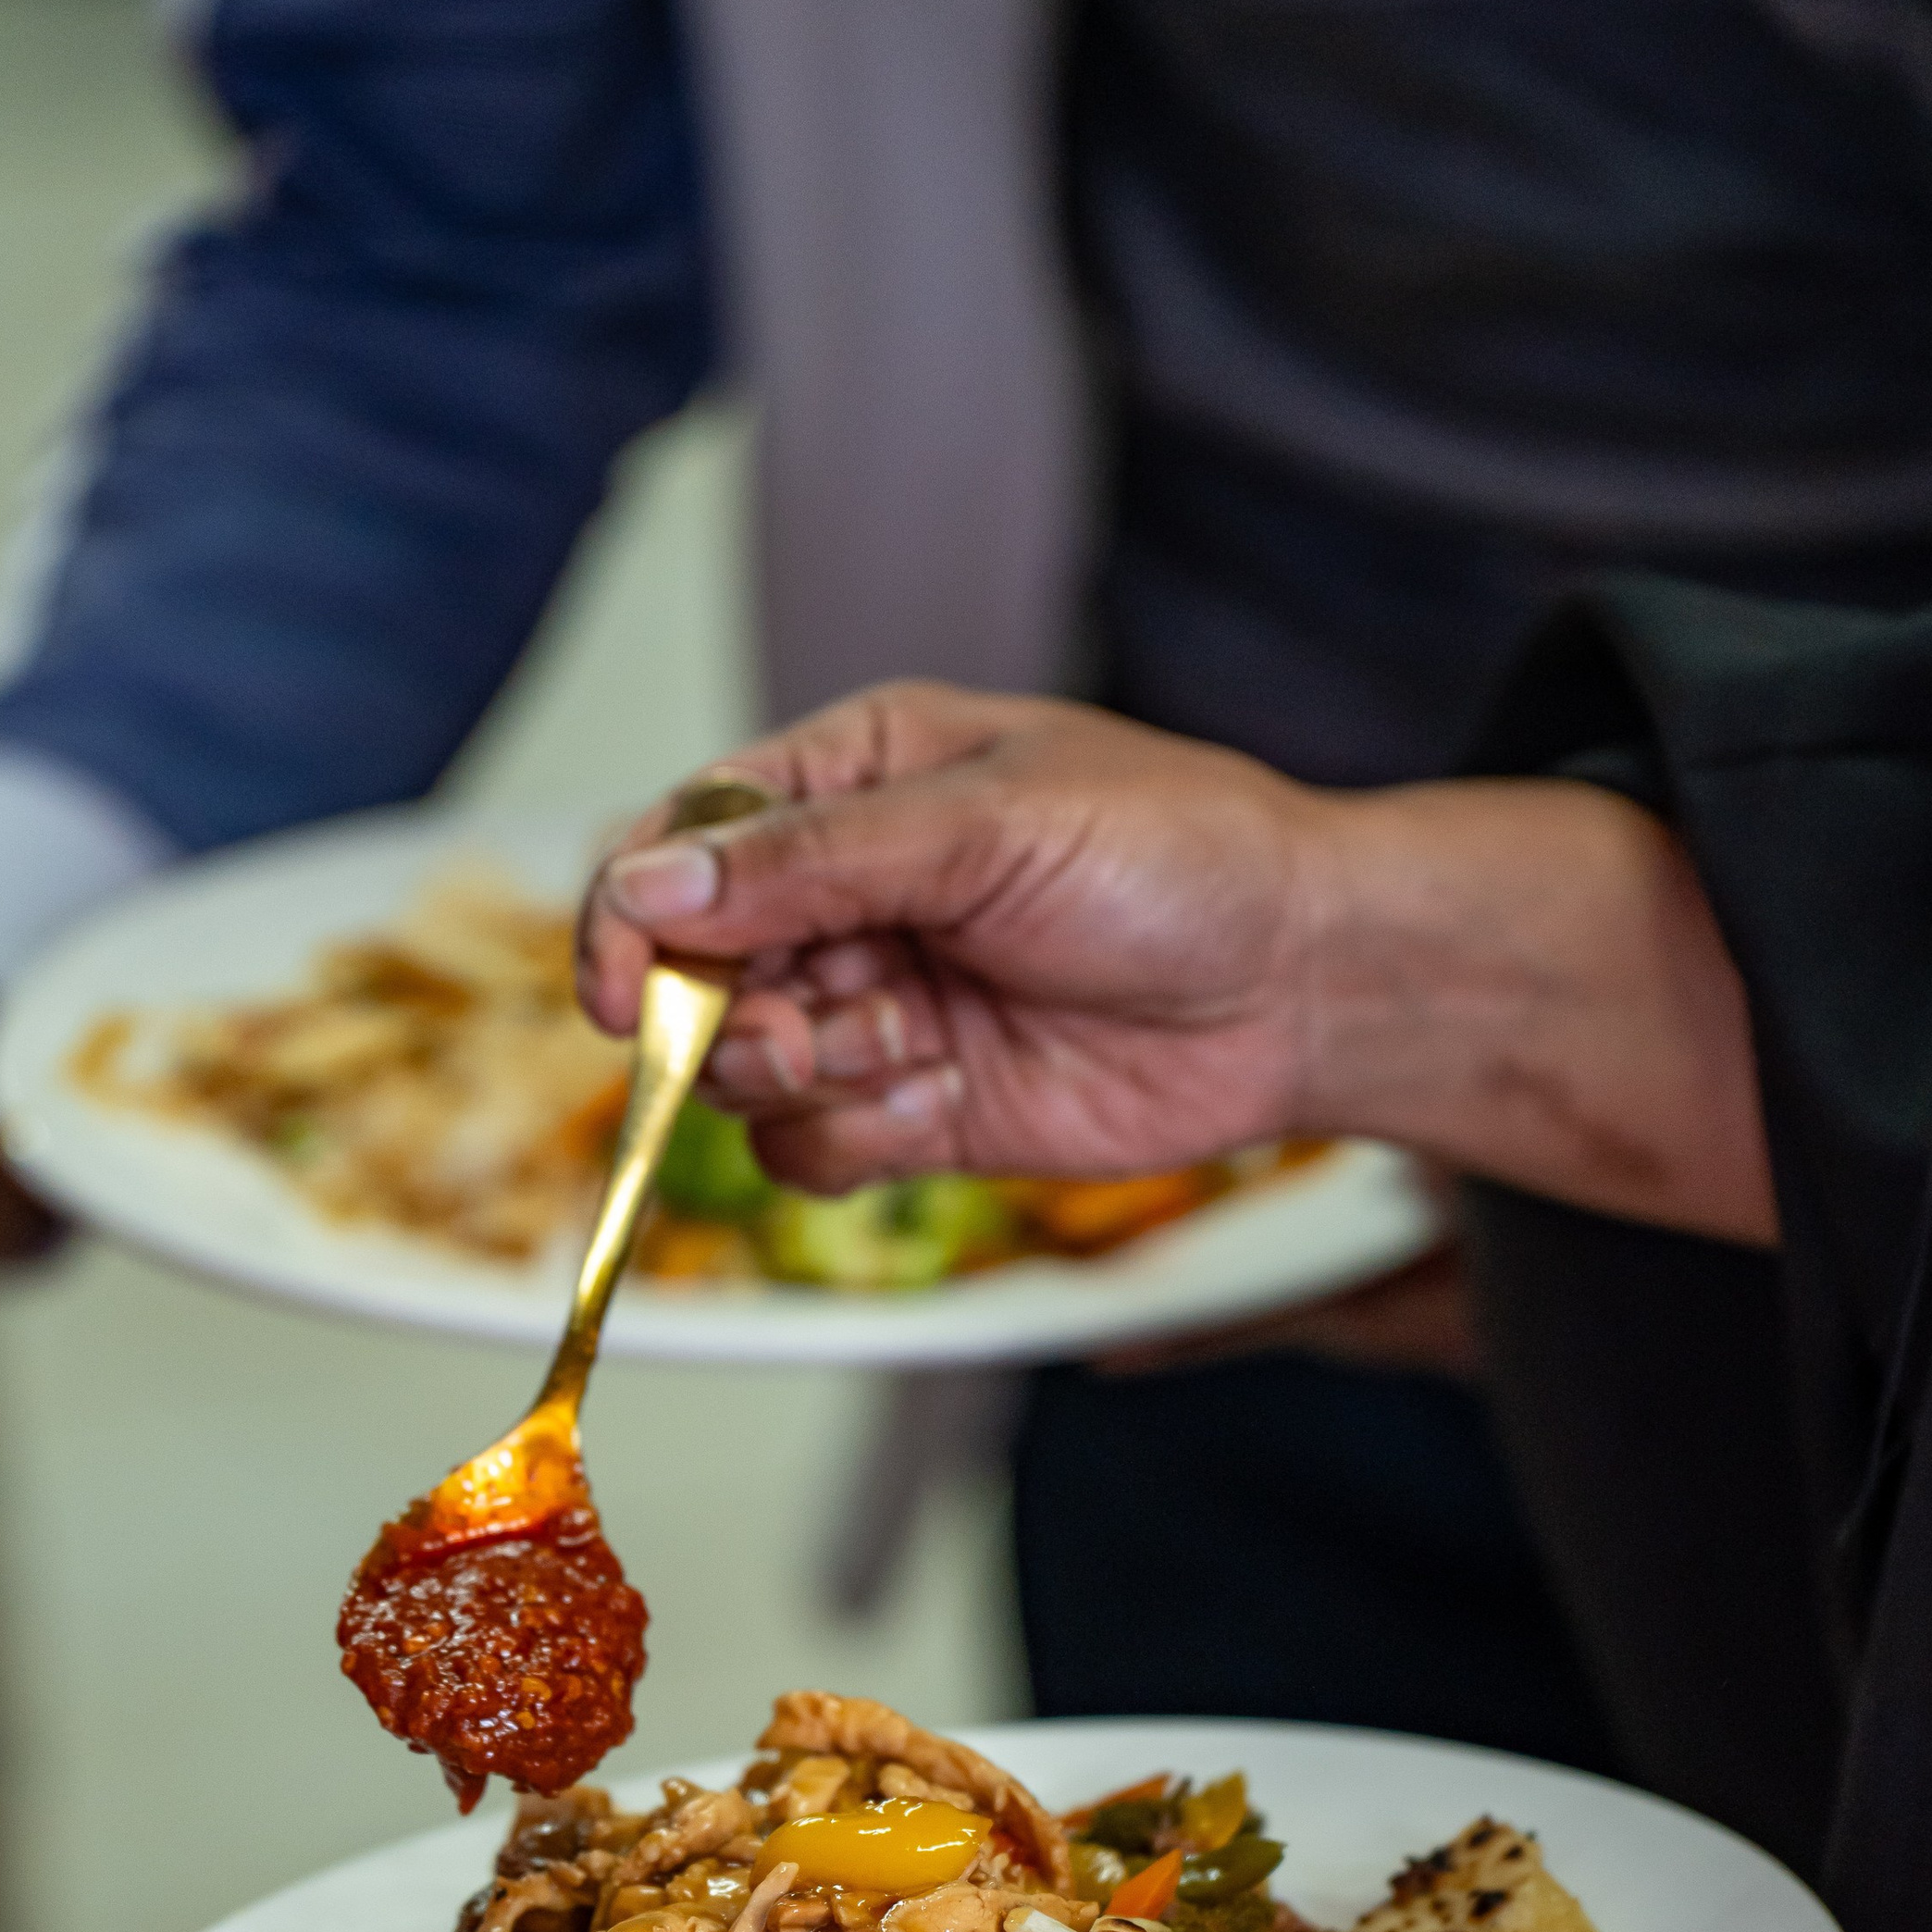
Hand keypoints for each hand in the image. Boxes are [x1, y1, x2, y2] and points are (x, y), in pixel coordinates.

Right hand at [581, 682, 1774, 1241]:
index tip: (627, 986)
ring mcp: (879, 1006)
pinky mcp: (917, 1108)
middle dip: (721, 1011)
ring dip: (796, 1075)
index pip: (680, 843)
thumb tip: (654, 886)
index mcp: (851, 783)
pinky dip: (850, 1140)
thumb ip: (813, 861)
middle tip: (802, 1024)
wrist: (1304, 982)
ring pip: (739, 1071)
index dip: (632, 914)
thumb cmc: (1182, 859)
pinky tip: (933, 1099)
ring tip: (900, 1049)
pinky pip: (811, 1149)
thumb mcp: (989, 823)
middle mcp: (848, 896)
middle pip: (691, 970)